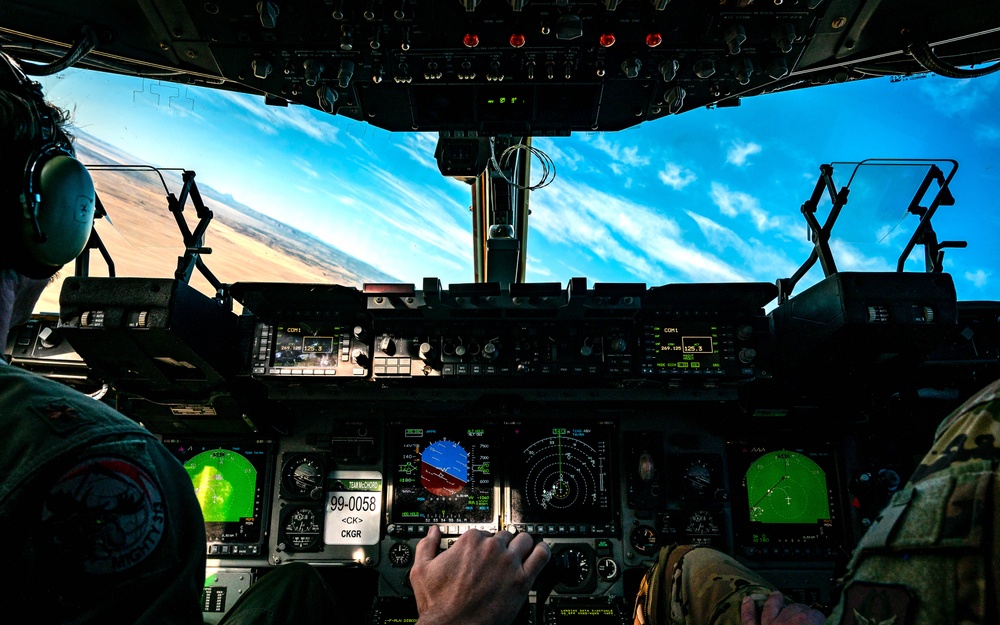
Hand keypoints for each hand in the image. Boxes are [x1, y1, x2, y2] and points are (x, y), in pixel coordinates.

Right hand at [411, 526, 550, 624]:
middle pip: (505, 535)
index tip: (481, 553)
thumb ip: (426, 545)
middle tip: (499, 558)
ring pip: (525, 540)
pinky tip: (540, 553)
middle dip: (502, 545)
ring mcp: (509, 563)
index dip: (482, 544)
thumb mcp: (421, 571)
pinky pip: (541, 556)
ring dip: (523, 545)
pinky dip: (543, 551)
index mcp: (470, 542)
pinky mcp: (522, 580)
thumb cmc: (438, 605)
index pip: (484, 532)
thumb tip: (433, 533)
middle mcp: (492, 549)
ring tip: (522, 552)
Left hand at [741, 592, 825, 624]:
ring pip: (771, 608)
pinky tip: (747, 600)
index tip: (821, 621)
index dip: (820, 619)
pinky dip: (748, 609)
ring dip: (774, 601)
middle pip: (795, 609)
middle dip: (801, 610)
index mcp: (806, 623)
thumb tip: (820, 623)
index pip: (817, 616)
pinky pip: (749, 620)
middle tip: (806, 614)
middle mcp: (785, 621)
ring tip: (776, 594)